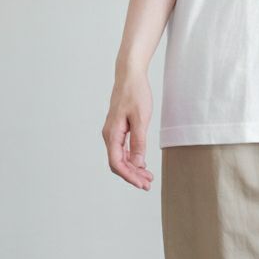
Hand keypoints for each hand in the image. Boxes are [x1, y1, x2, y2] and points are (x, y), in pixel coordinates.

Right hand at [101, 70, 154, 190]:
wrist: (130, 74)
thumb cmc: (135, 93)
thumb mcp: (141, 118)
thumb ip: (138, 142)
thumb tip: (137, 164)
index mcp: (112, 134)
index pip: (117, 163)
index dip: (129, 176)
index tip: (142, 184)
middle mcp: (109, 135)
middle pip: (118, 163)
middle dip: (132, 175)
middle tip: (148, 183)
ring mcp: (113, 132)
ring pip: (120, 157)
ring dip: (133, 168)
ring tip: (148, 176)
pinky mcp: (119, 128)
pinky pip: (122, 149)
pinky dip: (132, 158)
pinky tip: (141, 163)